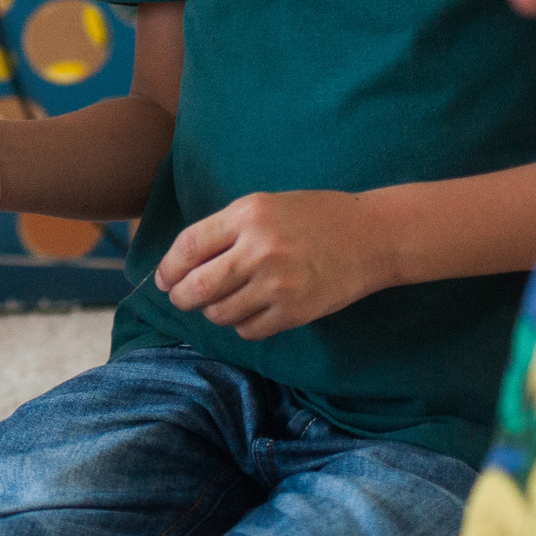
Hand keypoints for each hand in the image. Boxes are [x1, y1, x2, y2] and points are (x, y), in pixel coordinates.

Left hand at [154, 190, 377, 340]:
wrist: (372, 236)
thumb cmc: (314, 217)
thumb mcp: (264, 206)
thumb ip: (224, 230)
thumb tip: (182, 262)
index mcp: (246, 216)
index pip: (188, 247)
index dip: (168, 268)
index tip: (163, 279)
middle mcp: (258, 250)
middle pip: (196, 287)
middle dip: (181, 297)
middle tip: (181, 298)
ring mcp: (278, 284)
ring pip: (220, 313)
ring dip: (213, 311)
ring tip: (222, 302)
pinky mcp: (295, 311)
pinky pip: (249, 330)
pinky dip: (242, 325)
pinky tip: (250, 311)